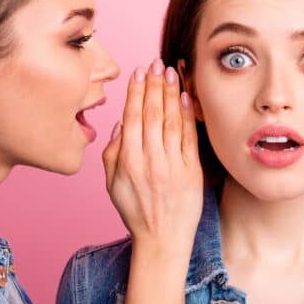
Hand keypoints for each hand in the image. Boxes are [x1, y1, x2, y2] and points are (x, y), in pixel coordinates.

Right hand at [102, 58, 202, 255]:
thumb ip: (112, 153)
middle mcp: (151, 161)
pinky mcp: (192, 171)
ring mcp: (173, 166)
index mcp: (128, 162)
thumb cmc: (135, 212)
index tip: (138, 72)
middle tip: (156, 62)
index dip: (136, 92)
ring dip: (171, 92)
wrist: (163, 241)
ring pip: (172, 121)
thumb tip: (121, 123)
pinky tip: (187, 96)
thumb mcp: (112, 185)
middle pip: (153, 114)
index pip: (132, 118)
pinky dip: (188, 114)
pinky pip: (189, 137)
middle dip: (154, 84)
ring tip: (171, 71)